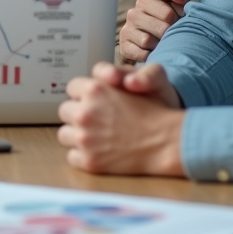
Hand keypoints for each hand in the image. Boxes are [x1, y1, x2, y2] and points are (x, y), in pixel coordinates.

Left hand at [57, 62, 184, 175]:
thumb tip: (103, 77)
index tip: (92, 100)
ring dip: (77, 134)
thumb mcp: (141, 77)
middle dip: (78, 113)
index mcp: (94, 90)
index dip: (83, 93)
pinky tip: (98, 151)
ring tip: (95, 135)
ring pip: (65, 134)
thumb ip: (116, 72)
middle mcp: (85, 113)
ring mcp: (85, 138)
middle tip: (95, 118)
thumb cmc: (157, 110)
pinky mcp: (90, 161)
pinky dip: (82, 155)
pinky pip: (71, 156)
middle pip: (65, 111)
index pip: (72, 88)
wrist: (167, 142)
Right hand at [118, 0, 192, 62]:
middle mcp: (136, 10)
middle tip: (179, 31)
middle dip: (177, 25)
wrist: (143, 43)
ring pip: (151, 38)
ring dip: (163, 43)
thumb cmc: (165, 23)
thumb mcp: (174, 8)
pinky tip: (157, 51)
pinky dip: (152, 54)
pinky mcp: (125, 44)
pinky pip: (143, 52)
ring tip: (167, 43)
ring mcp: (128, 27)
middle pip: (166, 15)